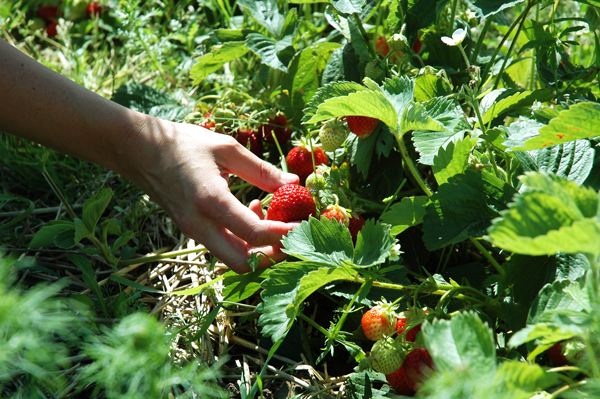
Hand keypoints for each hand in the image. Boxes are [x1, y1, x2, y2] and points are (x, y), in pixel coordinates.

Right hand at [120, 118, 299, 272]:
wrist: (139, 150)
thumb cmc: (182, 144)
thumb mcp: (226, 148)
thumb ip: (261, 170)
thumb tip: (293, 184)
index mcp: (211, 201)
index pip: (255, 233)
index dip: (284, 234)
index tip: (303, 226)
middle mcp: (200, 224)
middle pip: (243, 263)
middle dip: (272, 256)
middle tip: (291, 236)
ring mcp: (193, 231)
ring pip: (233, 259)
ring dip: (258, 249)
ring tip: (274, 218)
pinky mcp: (191, 231)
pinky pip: (223, 247)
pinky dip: (243, 240)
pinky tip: (252, 211)